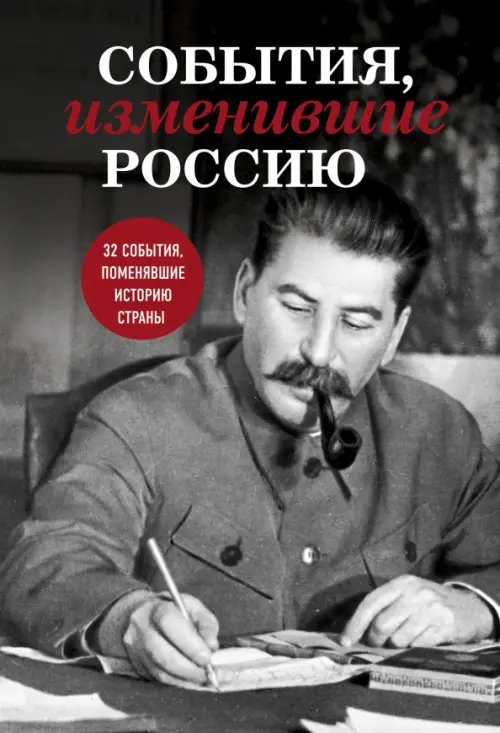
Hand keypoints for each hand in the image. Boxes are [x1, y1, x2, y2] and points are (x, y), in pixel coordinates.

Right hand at [122, 595, 218, 684]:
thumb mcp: (194, 608)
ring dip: (185, 678)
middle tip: (208, 673)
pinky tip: (192, 681)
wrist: (144, 616)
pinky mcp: (138, 665)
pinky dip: (179, 682)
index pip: (169, 623)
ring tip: (203, 678)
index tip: (207, 657)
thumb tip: (212, 646)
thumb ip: (206, 625)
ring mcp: (137, 649)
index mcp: (158, 609)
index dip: (189, 643)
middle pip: (161, 652)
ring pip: (159, 670)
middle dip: (188, 667)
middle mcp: (142, 628)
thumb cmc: (175, 612)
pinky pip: (159, 679)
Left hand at [340, 575, 494, 648]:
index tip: (345, 641)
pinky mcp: (444, 626)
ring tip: (405, 639)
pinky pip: (417, 646)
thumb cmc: (428, 603)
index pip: (371, 602)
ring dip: (397, 646)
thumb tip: (355, 631)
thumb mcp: (407, 595)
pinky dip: (414, 648)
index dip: (355, 623)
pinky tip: (420, 640)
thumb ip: (385, 607)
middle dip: (375, 640)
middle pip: (382, 624)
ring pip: (399, 639)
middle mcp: (415, 593)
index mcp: (401, 583)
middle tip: (378, 644)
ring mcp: (431, 609)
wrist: (468, 607)